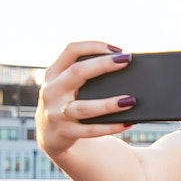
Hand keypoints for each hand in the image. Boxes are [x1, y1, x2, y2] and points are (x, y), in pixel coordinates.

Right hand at [35, 42, 134, 156]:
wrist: (50, 135)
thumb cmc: (68, 102)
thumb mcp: (68, 85)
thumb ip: (86, 75)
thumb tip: (124, 68)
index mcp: (54, 73)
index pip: (71, 50)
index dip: (94, 46)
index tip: (118, 49)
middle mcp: (52, 90)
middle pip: (76, 72)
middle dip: (102, 65)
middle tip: (126, 60)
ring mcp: (56, 113)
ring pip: (84, 107)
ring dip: (108, 104)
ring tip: (131, 100)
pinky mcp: (65, 132)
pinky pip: (91, 130)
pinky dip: (111, 127)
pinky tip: (128, 122)